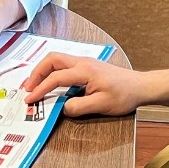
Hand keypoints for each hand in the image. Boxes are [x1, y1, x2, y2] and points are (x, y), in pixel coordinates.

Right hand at [23, 54, 147, 116]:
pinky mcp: (87, 66)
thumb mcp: (101, 105)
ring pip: (57, 60)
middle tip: (28, 88)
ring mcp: (85, 62)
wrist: (140, 86)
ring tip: (35, 85)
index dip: (41, 89)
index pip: (56, 78)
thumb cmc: (124, 94)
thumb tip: (62, 108)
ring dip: (44, 71)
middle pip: (51, 59)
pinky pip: (64, 65)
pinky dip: (53, 72)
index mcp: (84, 70)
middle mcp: (82, 62)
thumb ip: (79, 107)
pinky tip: (51, 83)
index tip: (30, 99)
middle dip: (36, 73)